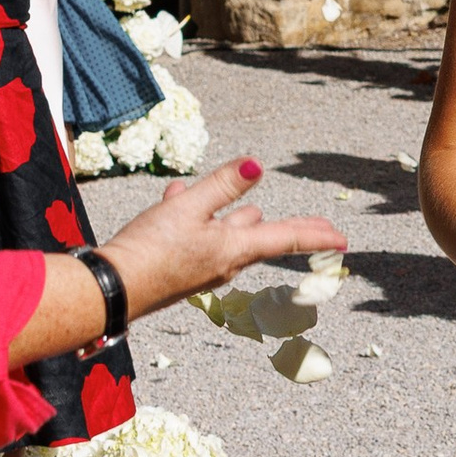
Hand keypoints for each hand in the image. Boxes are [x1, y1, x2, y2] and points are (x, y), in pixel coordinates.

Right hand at [99, 157, 349, 321]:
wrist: (111, 291)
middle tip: (322, 231)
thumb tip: (256, 165)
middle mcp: (224, 264)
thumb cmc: (149, 250)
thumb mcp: (187, 208)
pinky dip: (195, 219)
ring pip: (229, 237)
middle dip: (291, 230)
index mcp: (233, 249)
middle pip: (265, 240)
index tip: (344, 240)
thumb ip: (222, 186)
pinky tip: (175, 199)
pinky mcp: (181, 270)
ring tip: (247, 206)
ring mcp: (203, 270)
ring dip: (234, 218)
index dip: (316, 235)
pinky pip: (199, 239)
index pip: (286, 238)